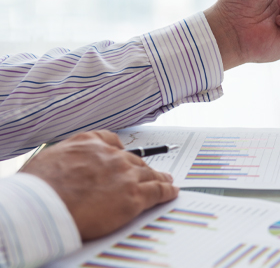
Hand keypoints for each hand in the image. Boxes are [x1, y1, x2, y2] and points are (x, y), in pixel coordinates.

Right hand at [21, 130, 178, 239]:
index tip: (123, 154)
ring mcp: (126, 176)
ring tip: (166, 180)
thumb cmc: (39, 188)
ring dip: (159, 178)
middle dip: (141, 167)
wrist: (45, 206)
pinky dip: (167, 191)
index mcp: (90, 144)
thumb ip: (65, 157)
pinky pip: (158, 191)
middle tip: (148, 172)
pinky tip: (172, 191)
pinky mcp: (135, 197)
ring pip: (150, 174)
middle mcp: (112, 156)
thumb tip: (63, 166)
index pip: (111, 142)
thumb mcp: (47, 158)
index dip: (119, 150)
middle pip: (134, 160)